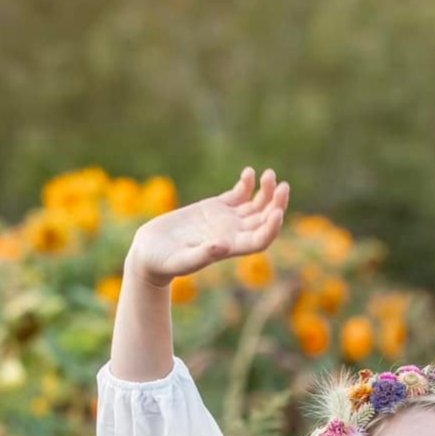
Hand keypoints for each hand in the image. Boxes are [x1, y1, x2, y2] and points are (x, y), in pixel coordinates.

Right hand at [127, 166, 289, 285]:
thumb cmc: (163, 263)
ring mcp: (226, 220)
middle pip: (264, 220)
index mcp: (230, 249)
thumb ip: (202, 255)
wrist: (150, 254)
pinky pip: (238, 195)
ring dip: (266, 191)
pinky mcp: (215, 207)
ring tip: (270, 174)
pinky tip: (249, 172)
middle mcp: (233, 234)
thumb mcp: (181, 261)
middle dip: (276, 203)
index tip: (277, 212)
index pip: (260, 240)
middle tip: (283, 185)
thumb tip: (223, 246)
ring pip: (255, 205)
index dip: (272, 228)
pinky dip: (246, 184)